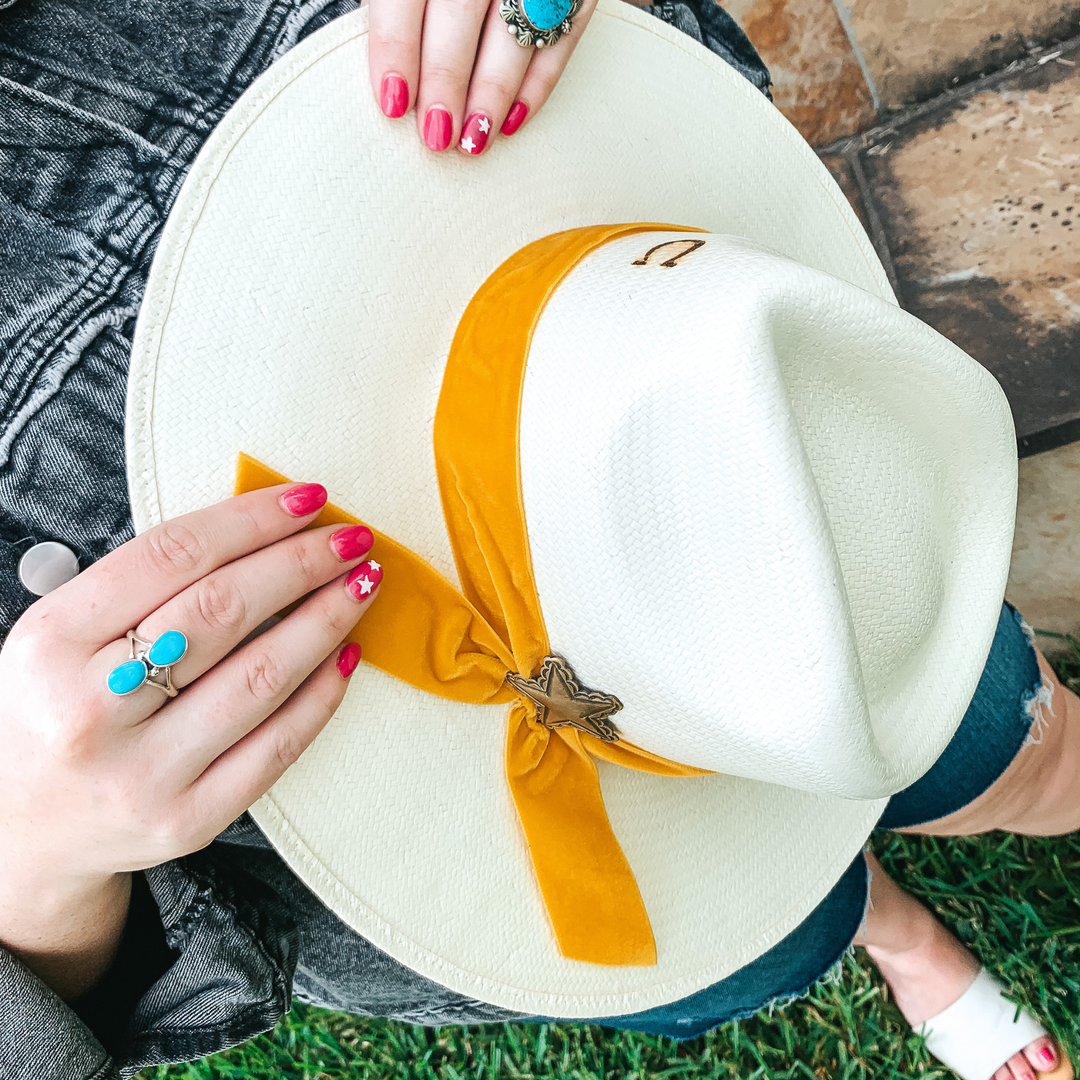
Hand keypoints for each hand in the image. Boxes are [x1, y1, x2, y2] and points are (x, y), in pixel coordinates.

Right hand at [0, 483, 380, 996]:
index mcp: (51, 643)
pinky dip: (322, 693)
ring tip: (363, 584)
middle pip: (223, 611)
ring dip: (327, 619)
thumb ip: (140, 587)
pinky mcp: (187, 819)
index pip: (172, 556)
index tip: (309, 498)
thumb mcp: (61, 637)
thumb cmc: (53, 711)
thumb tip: (261, 530)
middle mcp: (90, 710)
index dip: (253, 519)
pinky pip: (277, 746)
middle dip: (302, 563)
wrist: (24, 830)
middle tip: (352, 537)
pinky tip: (346, 654)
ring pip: (262, 677)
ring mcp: (142, 773)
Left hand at [367, 0, 599, 154]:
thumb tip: (391, 73)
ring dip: (492, 95)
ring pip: (513, 35)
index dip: (397, 50)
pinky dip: (538, 86)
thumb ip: (399, 8)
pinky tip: (512, 121)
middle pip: (459, 15)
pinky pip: (562, 40)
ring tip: (473, 140)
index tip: (394, 102)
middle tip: (437, 134)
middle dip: (445, 82)